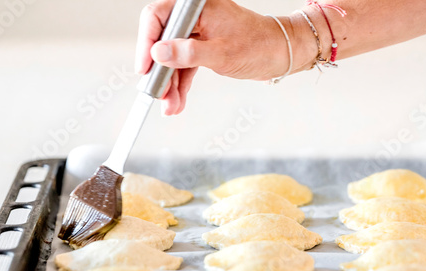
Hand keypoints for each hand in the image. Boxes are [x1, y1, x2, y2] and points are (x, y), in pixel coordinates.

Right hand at [135, 0, 308, 114]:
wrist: (280, 54)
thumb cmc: (259, 46)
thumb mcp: (222, 53)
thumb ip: (188, 53)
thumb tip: (159, 53)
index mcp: (198, 7)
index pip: (158, 17)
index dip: (146, 43)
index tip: (145, 68)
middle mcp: (195, 16)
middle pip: (162, 41)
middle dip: (160, 72)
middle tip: (158, 94)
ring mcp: (197, 32)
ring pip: (172, 58)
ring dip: (170, 84)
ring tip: (170, 106)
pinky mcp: (201, 47)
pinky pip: (183, 65)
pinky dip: (180, 83)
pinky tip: (178, 100)